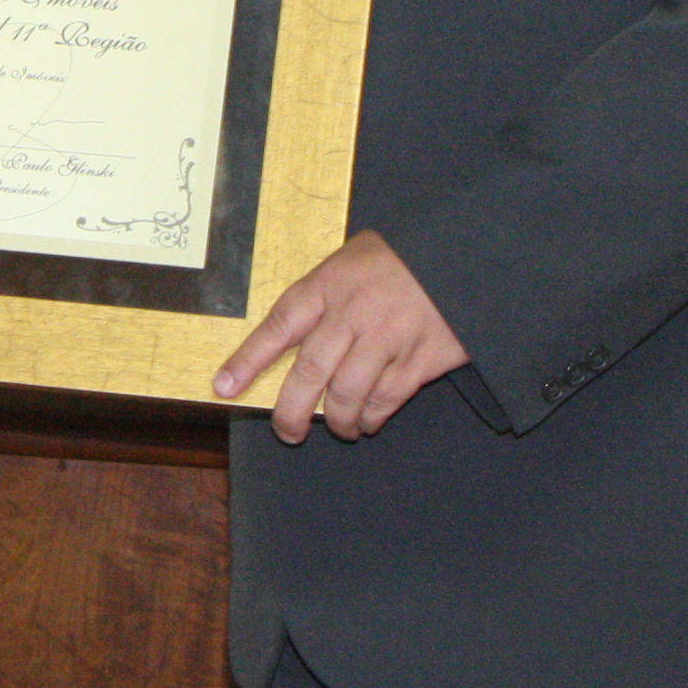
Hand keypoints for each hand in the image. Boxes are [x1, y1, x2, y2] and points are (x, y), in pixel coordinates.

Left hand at [212, 230, 468, 443]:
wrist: (462, 255)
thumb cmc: (399, 258)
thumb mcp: (349, 259)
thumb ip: (321, 295)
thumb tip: (287, 337)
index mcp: (328, 285)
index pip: (277, 327)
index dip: (247, 361)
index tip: (224, 387)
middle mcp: (352, 314)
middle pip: (309, 373)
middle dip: (290, 411)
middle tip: (286, 431)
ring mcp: (387, 339)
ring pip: (347, 395)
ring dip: (338, 421)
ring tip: (338, 427)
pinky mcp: (421, 359)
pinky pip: (386, 401)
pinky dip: (372, 418)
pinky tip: (368, 421)